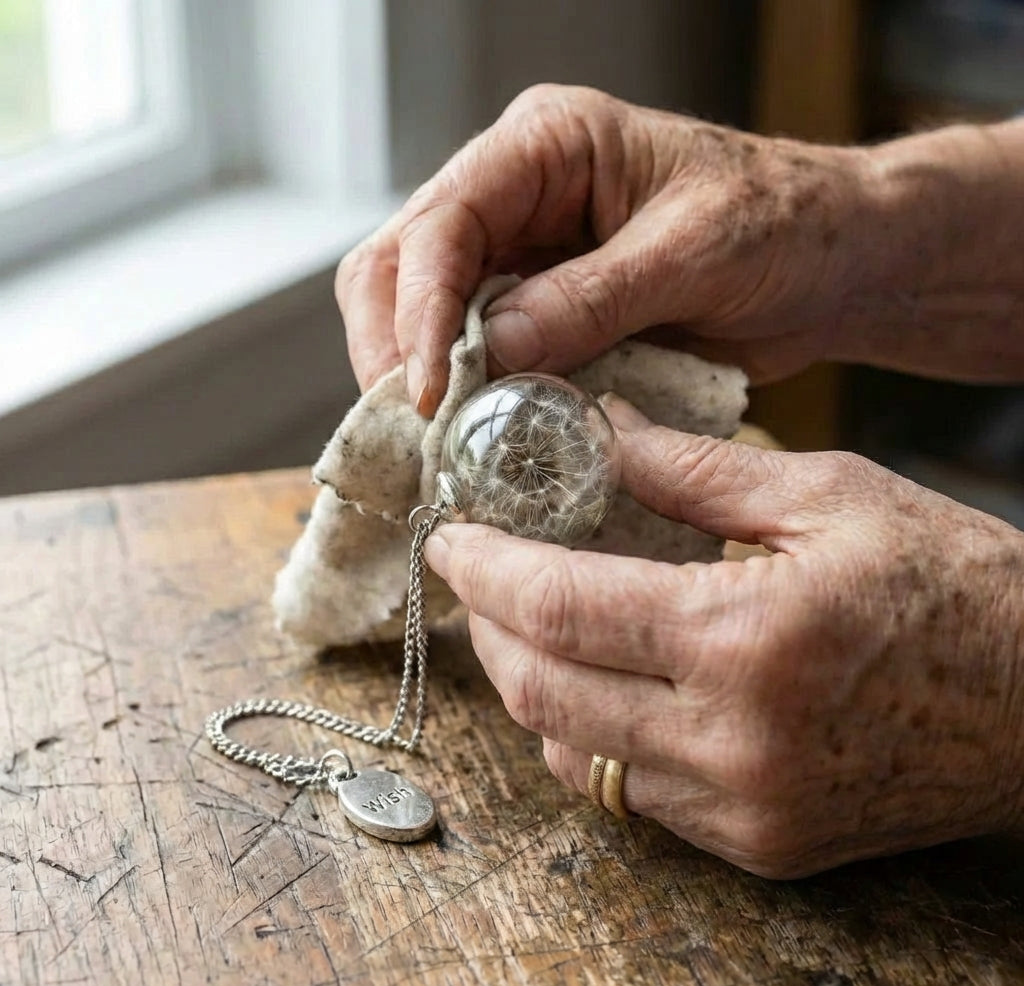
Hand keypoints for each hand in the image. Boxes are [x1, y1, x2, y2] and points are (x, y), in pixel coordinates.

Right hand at [336, 85, 875, 414]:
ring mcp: (522, 256)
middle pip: (402, 263)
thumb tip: (493, 349)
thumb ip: (592, 298)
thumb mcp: (695, 252)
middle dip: (396, 346)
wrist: (830, 262)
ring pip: (422, 312)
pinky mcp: (540, 312)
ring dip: (421, 377)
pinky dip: (467, 396)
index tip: (425, 389)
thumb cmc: (783, 224)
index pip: (444, 221)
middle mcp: (517, 194)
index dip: (420, 309)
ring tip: (436, 440)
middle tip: (414, 426)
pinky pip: (476, 353)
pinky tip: (473, 434)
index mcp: (548, 146)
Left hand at [424, 395, 1023, 877]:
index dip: (482, 570)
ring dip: (530, 685)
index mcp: (744, 640)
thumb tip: (601, 428)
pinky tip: (599, 684)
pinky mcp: (758, 845)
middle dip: (486, 628)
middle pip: (541, 693)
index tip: (449, 539)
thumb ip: (694, 468)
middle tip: (476, 576)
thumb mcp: (829, 495)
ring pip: (571, 755)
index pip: (558, 607)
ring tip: (528, 623)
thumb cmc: (955, 585)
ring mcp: (741, 809)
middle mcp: (730, 743)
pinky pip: (630, 795)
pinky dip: (589, 735)